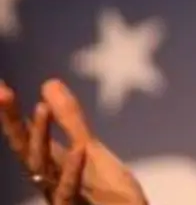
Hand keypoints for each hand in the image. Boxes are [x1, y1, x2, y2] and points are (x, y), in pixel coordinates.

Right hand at [0, 78, 148, 204]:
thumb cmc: (105, 192)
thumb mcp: (88, 148)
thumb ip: (70, 119)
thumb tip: (48, 83)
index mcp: (50, 163)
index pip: (24, 135)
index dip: (10, 113)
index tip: (0, 86)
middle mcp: (48, 180)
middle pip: (25, 148)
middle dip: (12, 121)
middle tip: (2, 92)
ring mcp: (60, 196)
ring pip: (41, 167)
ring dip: (39, 137)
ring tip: (40, 107)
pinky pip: (68, 191)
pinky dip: (73, 170)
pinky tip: (80, 148)